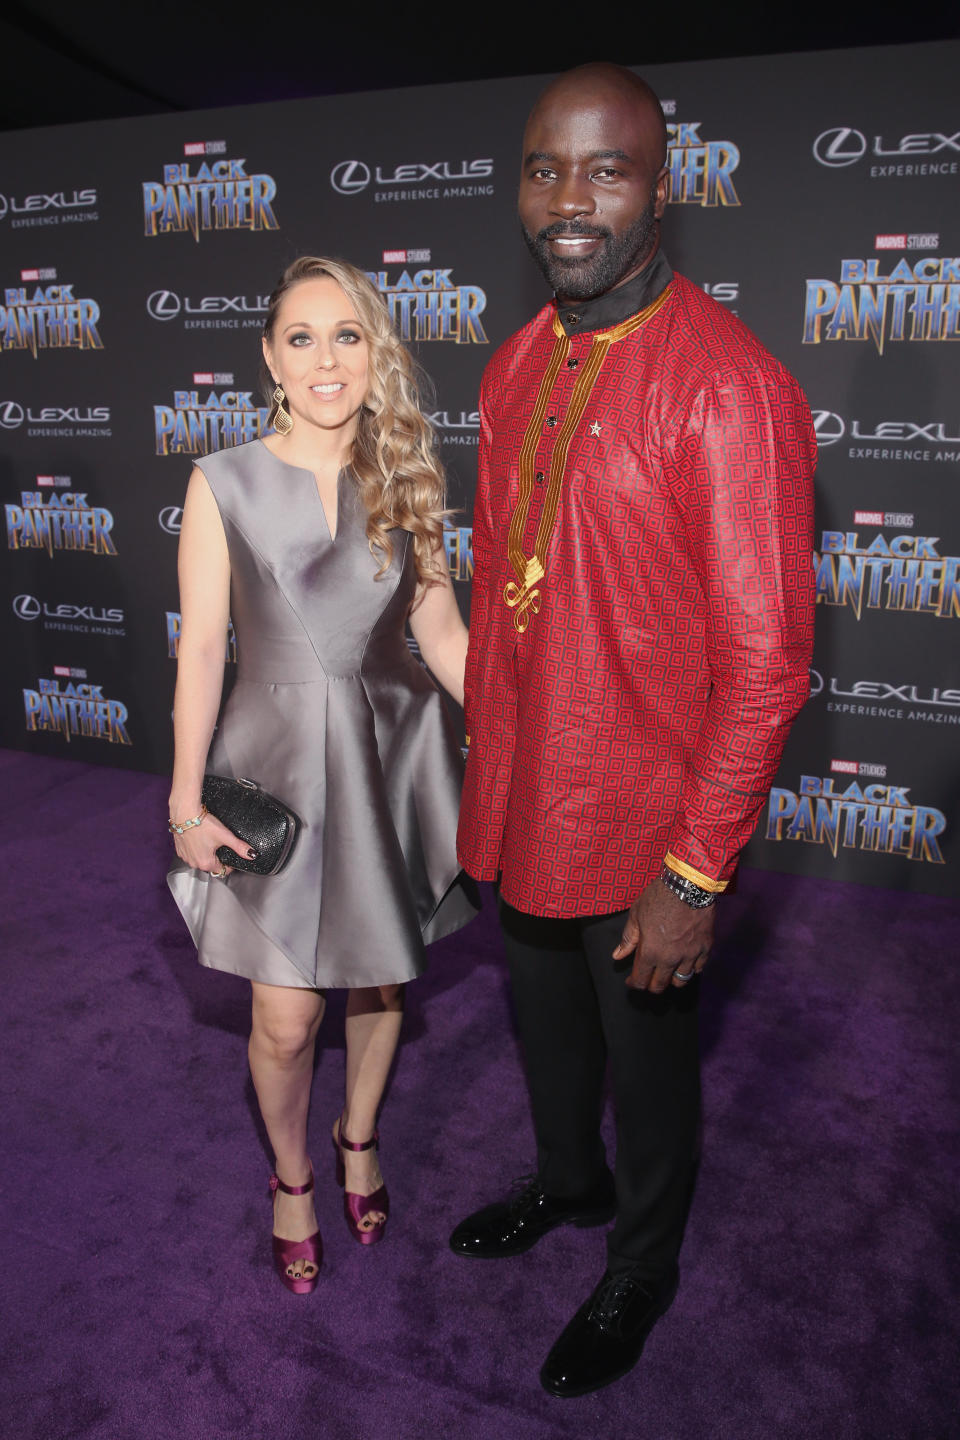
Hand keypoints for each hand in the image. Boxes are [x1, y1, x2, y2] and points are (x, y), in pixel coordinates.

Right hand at [171, 812, 255, 876]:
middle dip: (218, 857)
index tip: (231, 855)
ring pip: (200, 860)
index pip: (223, 871)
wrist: (185, 813)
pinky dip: (196, 849)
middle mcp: (194, 863)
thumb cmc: (202, 824)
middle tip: (221, 844)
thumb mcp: (224, 836)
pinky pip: (191, 854)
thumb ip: (239, 846)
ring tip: (210, 840)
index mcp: (206, 863)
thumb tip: (251, 854)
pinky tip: (200, 839)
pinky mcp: (179, 850)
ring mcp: (185, 857)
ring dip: (206, 854)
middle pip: (211, 866)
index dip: (230, 864)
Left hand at [612, 877, 714, 992]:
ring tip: (667, 971)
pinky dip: (691, 968)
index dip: (634, 983)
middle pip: (660, 985)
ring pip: (681, 980)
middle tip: (648, 978)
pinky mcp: (705, 948)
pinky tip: (685, 962)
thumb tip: (617, 956)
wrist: (688, 885)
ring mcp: (690, 955)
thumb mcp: (636, 915)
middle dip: (652, 985)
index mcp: (650, 952)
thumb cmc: (659, 897)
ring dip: (672, 979)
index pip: (640, 980)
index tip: (631, 981)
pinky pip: (699, 968)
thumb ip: (628, 939)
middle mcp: (670, 959)